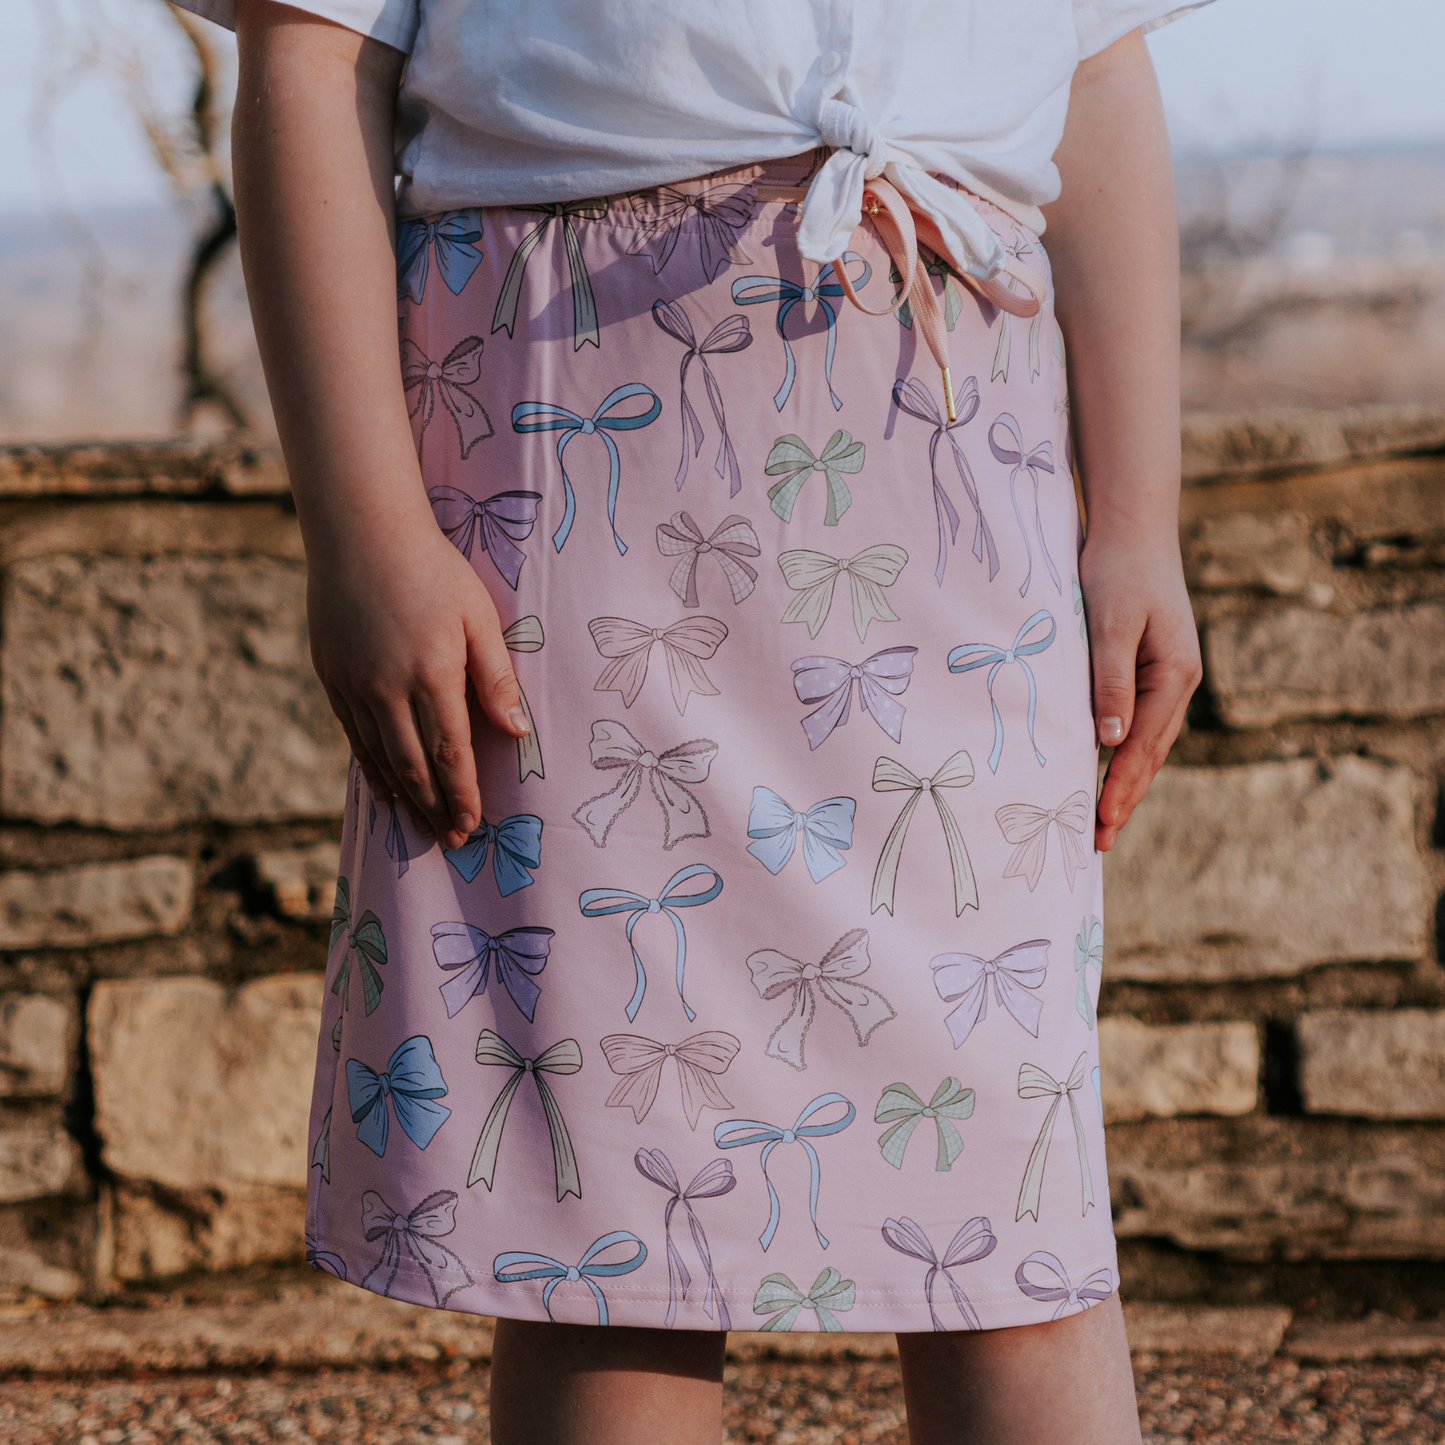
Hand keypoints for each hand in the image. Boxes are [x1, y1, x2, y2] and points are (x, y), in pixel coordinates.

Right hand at [306, 520, 529, 851]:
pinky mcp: (331, 676)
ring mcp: (354, 685)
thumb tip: (517, 731)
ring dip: (404, 797)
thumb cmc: (433, 569)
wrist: (361, 533)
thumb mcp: (479, 616)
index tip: (473, 826)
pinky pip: (352, 735)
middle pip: (414, 766)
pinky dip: (370, 767)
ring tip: (422, 826)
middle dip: (436, 809)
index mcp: (432, 675)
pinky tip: (384, 788)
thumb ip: (496, 676)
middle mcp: (387, 689)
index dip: (463, 795)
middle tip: (452, 841)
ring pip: (380, 757)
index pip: (451, 754)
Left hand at [1079, 531, 1201, 851]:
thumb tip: (1110, 741)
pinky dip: (1122, 753)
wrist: (1132, 526)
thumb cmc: (1118, 570)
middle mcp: (1177, 681)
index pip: (1143, 748)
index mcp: (1174, 676)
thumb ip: (1110, 682)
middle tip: (1099, 843)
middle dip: (1124, 799)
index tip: (1100, 825)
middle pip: (1149, 755)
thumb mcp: (1112, 624)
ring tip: (1102, 820)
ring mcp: (1167, 676)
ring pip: (1145, 743)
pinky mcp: (1149, 667)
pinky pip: (1137, 722)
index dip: (1120, 789)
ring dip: (1124, 781)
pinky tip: (1105, 769)